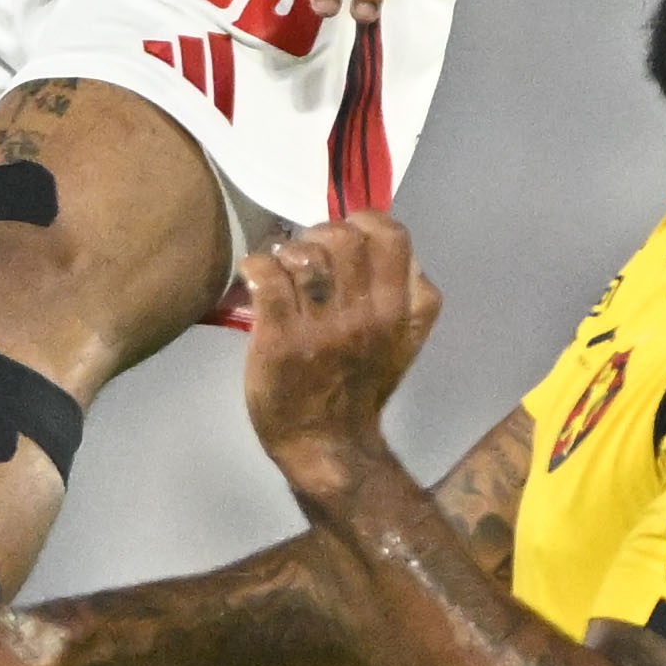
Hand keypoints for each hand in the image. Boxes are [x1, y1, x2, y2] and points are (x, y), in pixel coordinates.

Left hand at [236, 215, 440, 482]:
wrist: (326, 443)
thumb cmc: (362, 385)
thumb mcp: (404, 341)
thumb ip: (410, 295)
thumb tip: (385, 243)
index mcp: (399, 312)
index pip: (391, 237)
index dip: (364, 222)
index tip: (347, 236)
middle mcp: (365, 316)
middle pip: (343, 238)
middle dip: (320, 235)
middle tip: (308, 255)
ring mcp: (321, 328)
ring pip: (304, 254)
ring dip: (287, 252)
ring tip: (281, 270)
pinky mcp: (279, 340)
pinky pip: (266, 276)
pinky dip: (256, 266)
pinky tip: (255, 277)